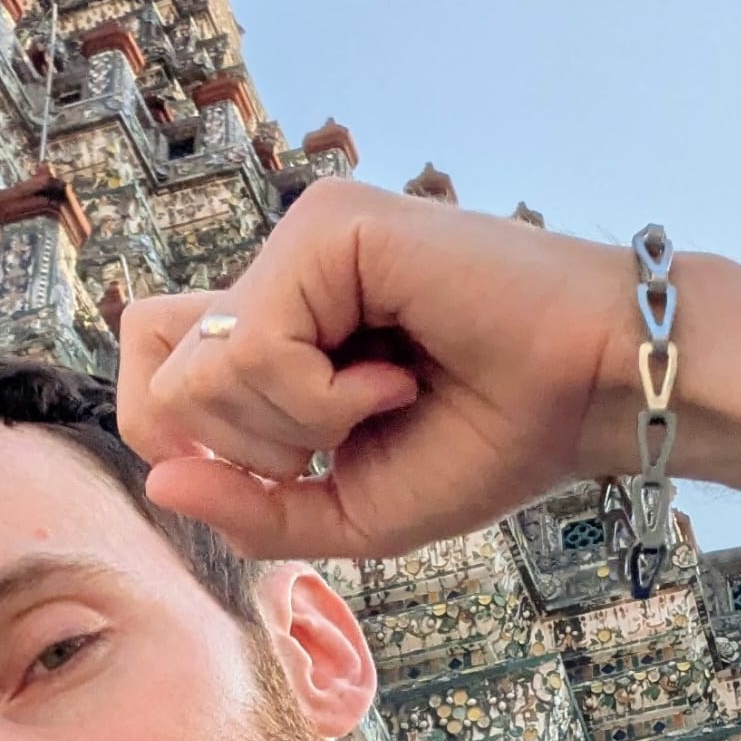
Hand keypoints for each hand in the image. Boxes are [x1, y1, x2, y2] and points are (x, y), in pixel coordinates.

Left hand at [116, 179, 634, 559]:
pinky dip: (322, 399)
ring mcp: (299, 243)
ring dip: (297, 425)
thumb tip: (158, 478)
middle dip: (247, 447)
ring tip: (386, 397)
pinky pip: (257, 347)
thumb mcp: (353, 515)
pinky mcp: (327, 225)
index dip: (185, 441)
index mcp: (278, 331)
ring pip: (198, 370)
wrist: (589, 397)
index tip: (292, 470)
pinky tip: (396, 376)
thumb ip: (254, 511)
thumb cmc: (491, 444)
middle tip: (344, 432)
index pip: (151, 374)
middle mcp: (277, 277)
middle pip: (151, 370)